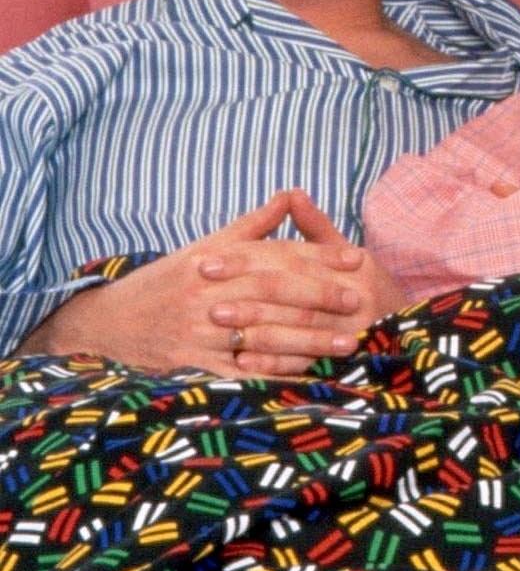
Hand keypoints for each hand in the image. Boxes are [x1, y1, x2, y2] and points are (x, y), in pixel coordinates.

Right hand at [20, 192, 381, 376]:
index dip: (319, 256)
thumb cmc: (166, 281)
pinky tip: (309, 376)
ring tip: (348, 342)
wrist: (109, 322)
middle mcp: (206, 294)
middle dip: (321, 297)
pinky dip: (275, 376)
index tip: (357, 257)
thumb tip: (291, 194)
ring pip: (263, 334)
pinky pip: (241, 372)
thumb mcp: (204, 247)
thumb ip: (251, 225)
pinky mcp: (191, 364)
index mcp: (213, 261)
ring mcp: (198, 331)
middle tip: (360, 300)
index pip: (275, 255)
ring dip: (309, 340)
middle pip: (273, 294)